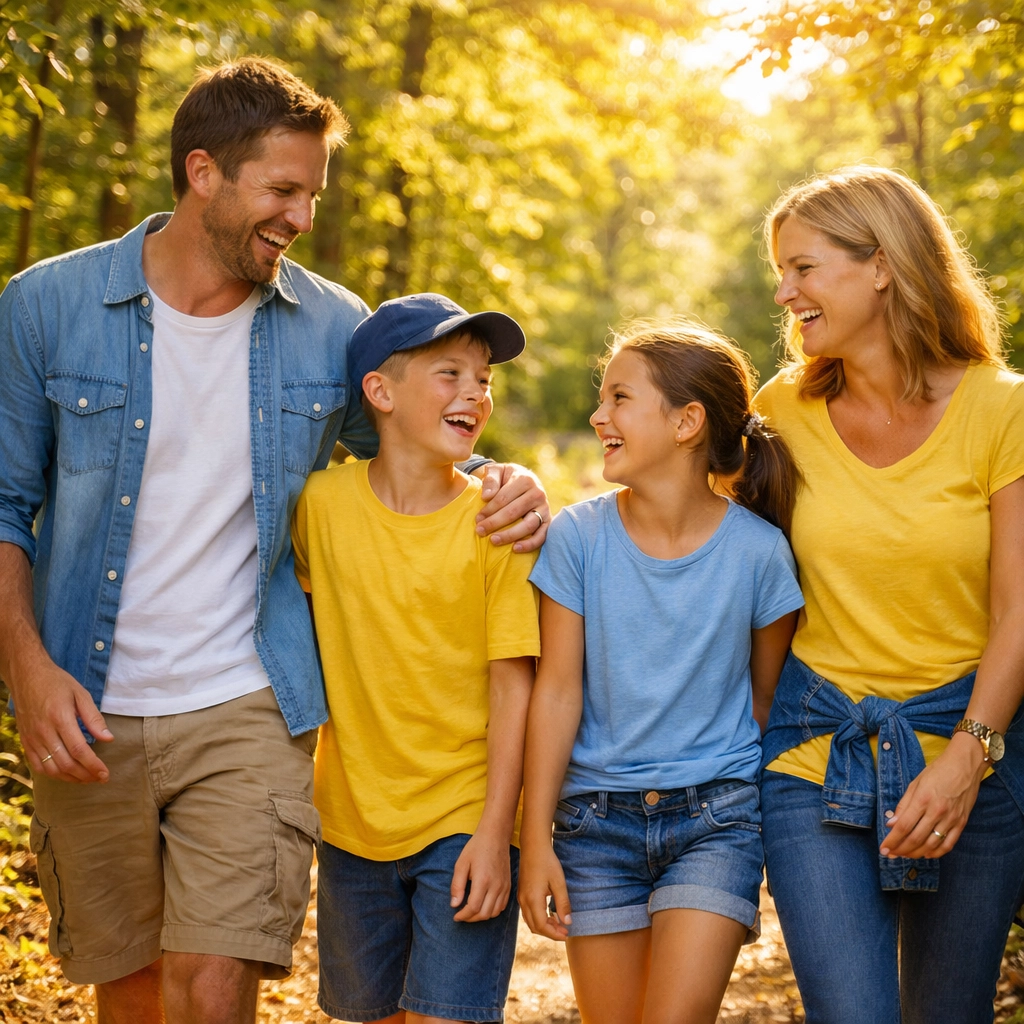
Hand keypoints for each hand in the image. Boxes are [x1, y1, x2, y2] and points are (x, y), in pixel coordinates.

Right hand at [11, 659, 112, 783]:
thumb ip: (94, 718)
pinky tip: (66, 773)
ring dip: (70, 778)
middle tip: (100, 778)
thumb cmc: (57, 683)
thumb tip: (108, 739)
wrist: (27, 676)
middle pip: (65, 763)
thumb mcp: (81, 694)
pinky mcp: (25, 741)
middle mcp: (43, 731)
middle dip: (85, 775)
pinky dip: (53, 773)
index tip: (105, 773)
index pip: (79, 750)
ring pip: (51, 768)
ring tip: (86, 778)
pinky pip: (37, 765)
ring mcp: (32, 738)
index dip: (93, 765)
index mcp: (60, 717)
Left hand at [451, 832, 511, 921]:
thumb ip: (457, 885)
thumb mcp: (461, 863)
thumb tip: (454, 904)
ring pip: (494, 912)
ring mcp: (504, 886)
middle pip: (484, 914)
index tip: (456, 916)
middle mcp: (496, 886)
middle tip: (462, 915)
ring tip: (471, 912)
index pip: (473, 908)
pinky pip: (502, 906)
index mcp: (483, 880)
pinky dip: (492, 911)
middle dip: (471, 919)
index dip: (463, 916)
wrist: (495, 836)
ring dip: (481, 916)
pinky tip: (484, 906)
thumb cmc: (476, 848)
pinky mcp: (509, 885)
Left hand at [474, 463, 549, 552]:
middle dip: (494, 523)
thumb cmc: (506, 478)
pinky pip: (541, 535)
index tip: (477, 519)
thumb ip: (491, 480)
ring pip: (528, 525)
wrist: (525, 480)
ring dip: (510, 535)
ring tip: (494, 541)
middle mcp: (538, 493)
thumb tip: (486, 496)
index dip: (489, 510)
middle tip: (479, 531)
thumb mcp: (497, 471)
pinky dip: (530, 544)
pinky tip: (515, 549)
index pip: (503, 498)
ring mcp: (544, 508)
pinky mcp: (548, 521)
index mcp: (525, 479)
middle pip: (514, 512)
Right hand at [517, 841, 571, 940]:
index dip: (554, 934)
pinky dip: (538, 919)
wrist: (533, 846)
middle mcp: (524, 901)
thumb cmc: (547, 862)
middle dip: (550, 933)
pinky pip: (528, 913)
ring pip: (530, 921)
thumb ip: (563, 904)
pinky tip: (549, 914)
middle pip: (535, 927)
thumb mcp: (559, 882)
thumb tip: (567, 922)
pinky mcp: (521, 893)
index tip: (566, 934)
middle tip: (564, 931)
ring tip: (558, 924)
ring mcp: (521, 897)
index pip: (542, 926)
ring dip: (544, 926)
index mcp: (533, 899)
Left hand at [880, 732, 986, 859]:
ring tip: (905, 855)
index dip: (892, 840)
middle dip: (901, 849)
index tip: (884, 848)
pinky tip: (926, 854)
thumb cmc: (938, 771)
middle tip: (891, 854)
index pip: (903, 826)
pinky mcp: (962, 822)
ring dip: (916, 853)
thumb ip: (904, 805)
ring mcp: (951, 819)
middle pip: (916, 838)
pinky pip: (949, 843)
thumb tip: (891, 823)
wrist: (965, 765)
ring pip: (931, 844)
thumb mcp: (915, 783)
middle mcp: (937, 812)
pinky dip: (936, 852)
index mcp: (922, 799)